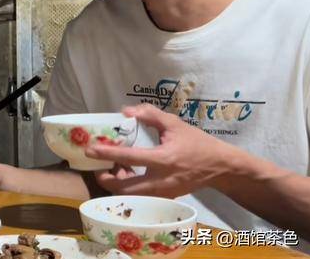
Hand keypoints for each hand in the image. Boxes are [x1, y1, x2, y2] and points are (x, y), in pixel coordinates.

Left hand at [85, 104, 232, 197]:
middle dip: (106, 179)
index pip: (128, 157)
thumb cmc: (197, 143)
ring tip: (114, 168)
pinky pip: (139, 198)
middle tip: (98, 167)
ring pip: (130, 196)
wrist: (220, 167)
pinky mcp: (164, 199)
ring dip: (117, 184)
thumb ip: (149, 114)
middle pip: (123, 188)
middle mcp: (160, 181)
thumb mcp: (174, 124)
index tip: (89, 150)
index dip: (106, 153)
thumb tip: (125, 111)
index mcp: (162, 159)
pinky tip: (128, 174)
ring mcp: (162, 194)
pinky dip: (128, 188)